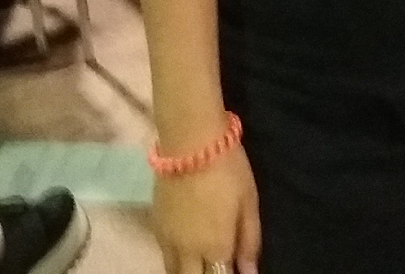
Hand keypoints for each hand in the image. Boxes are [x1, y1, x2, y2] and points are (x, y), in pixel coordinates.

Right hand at [151, 144, 259, 273]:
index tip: (234, 268)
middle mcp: (187, 252)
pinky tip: (187, 250)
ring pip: (174, 272)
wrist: (190, 142)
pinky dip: (176, 260)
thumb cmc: (228, 170)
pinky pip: (164, 255)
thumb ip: (249, 241)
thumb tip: (249, 272)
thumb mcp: (249, 203)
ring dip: (189, 271)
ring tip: (203, 261)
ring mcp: (167, 240)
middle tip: (219, 264)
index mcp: (214, 248)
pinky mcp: (155, 226)